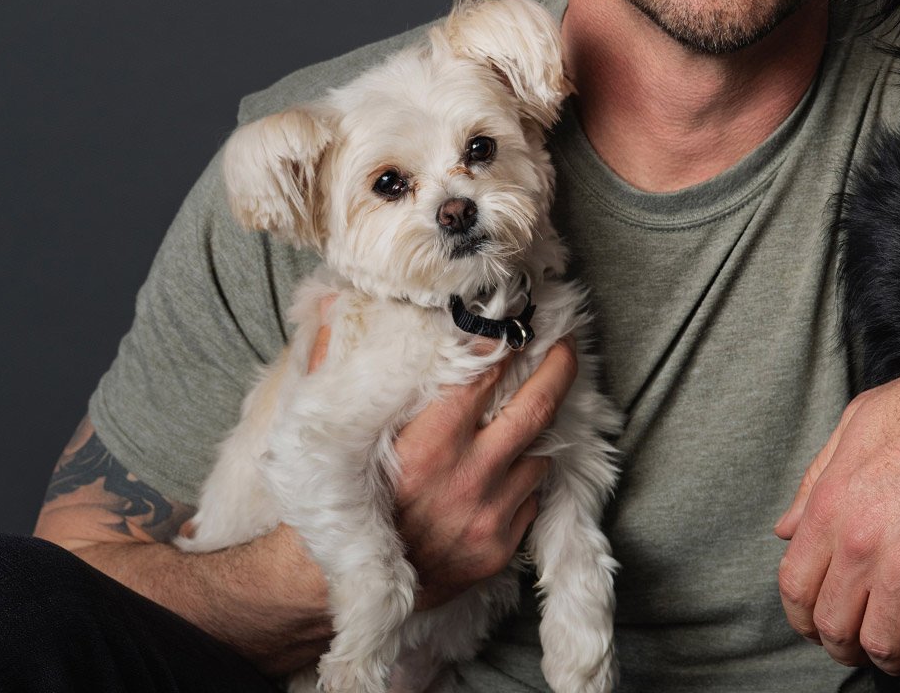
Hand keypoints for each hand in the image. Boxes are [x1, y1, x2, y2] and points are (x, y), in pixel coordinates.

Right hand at [306, 306, 577, 608]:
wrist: (332, 589)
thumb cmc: (337, 503)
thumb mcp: (333, 435)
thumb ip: (343, 371)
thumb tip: (336, 311)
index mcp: (427, 444)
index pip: (484, 376)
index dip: (506, 344)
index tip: (518, 323)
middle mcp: (466, 477)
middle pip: (535, 409)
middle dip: (558, 370)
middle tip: (567, 348)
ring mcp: (488, 516)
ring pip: (537, 457)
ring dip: (532, 437)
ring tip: (522, 424)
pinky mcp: (497, 548)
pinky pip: (529, 501)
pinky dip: (521, 483)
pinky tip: (502, 477)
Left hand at [774, 345, 899, 681]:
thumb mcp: (856, 424)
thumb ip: (815, 480)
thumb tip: (786, 529)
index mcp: (830, 506)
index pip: (795, 586)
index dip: (804, 616)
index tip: (820, 622)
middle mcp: (860, 544)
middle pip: (832, 626)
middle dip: (843, 644)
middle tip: (860, 642)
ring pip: (879, 647)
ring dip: (887, 659)